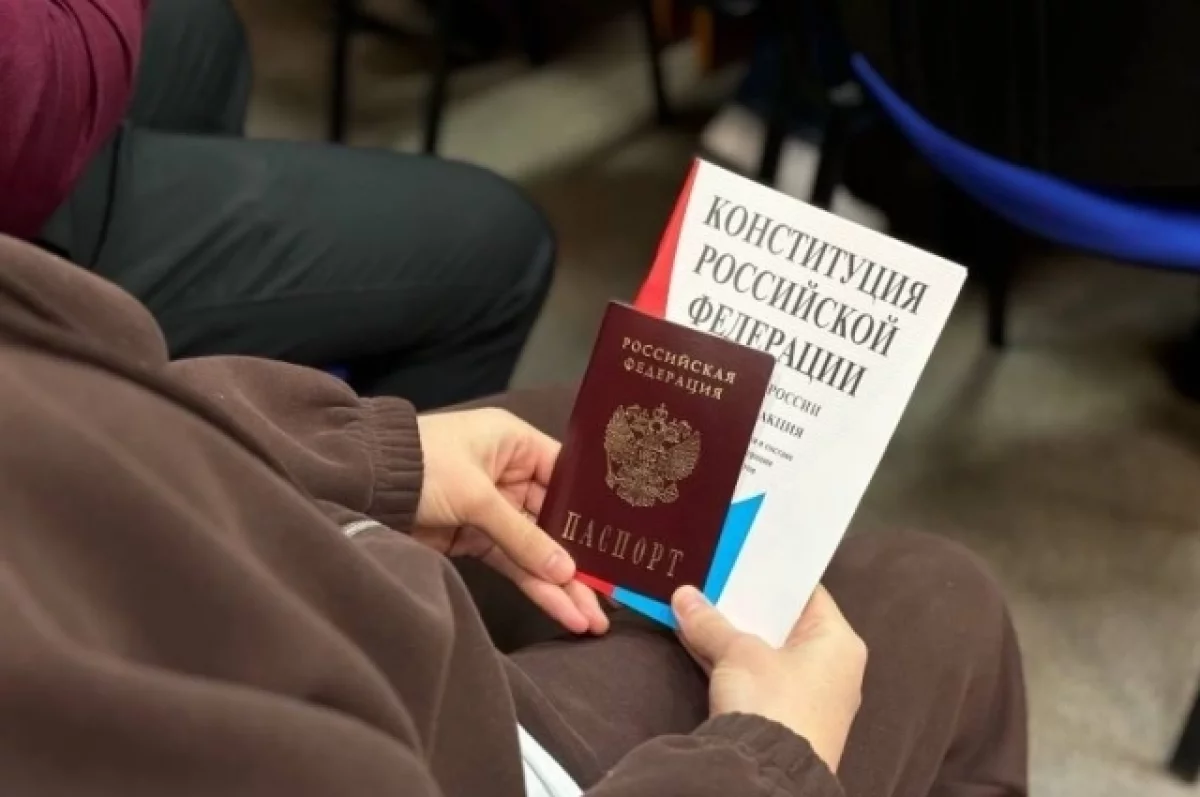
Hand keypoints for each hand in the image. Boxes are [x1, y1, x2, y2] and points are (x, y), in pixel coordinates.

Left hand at [415, 409, 608, 634]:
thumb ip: (523, 536)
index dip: (590, 513)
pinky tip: (561, 610)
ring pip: (537, 550)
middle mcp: (510, 474)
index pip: (566, 478)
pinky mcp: (474, 539)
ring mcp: (493, 510)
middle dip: (580, 562)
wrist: (361, 484)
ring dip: (561, 584)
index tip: (618, 544)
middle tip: (608, 600)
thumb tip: (567, 571)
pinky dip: (534, 586)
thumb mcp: (477, 496)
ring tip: (589, 621)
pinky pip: (513, 564)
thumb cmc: (422, 466)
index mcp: (515, 444)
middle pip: (555, 522)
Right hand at [672, 585, 865, 772]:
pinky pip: (756, 676)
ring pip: (766, 651)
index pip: (806, 592)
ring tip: (696, 603)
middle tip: (713, 575)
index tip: (740, 556)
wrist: (770, 775)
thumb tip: (683, 595)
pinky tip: (697, 640)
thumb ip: (710, 622)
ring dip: (733, 633)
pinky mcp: (784, 717)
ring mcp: (808, 695)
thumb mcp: (737, 653)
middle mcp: (831, 666)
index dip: (771, 575)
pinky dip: (732, 661)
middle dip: (745, 604)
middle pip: (783, 622)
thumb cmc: (771, 699)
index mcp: (838, 641)